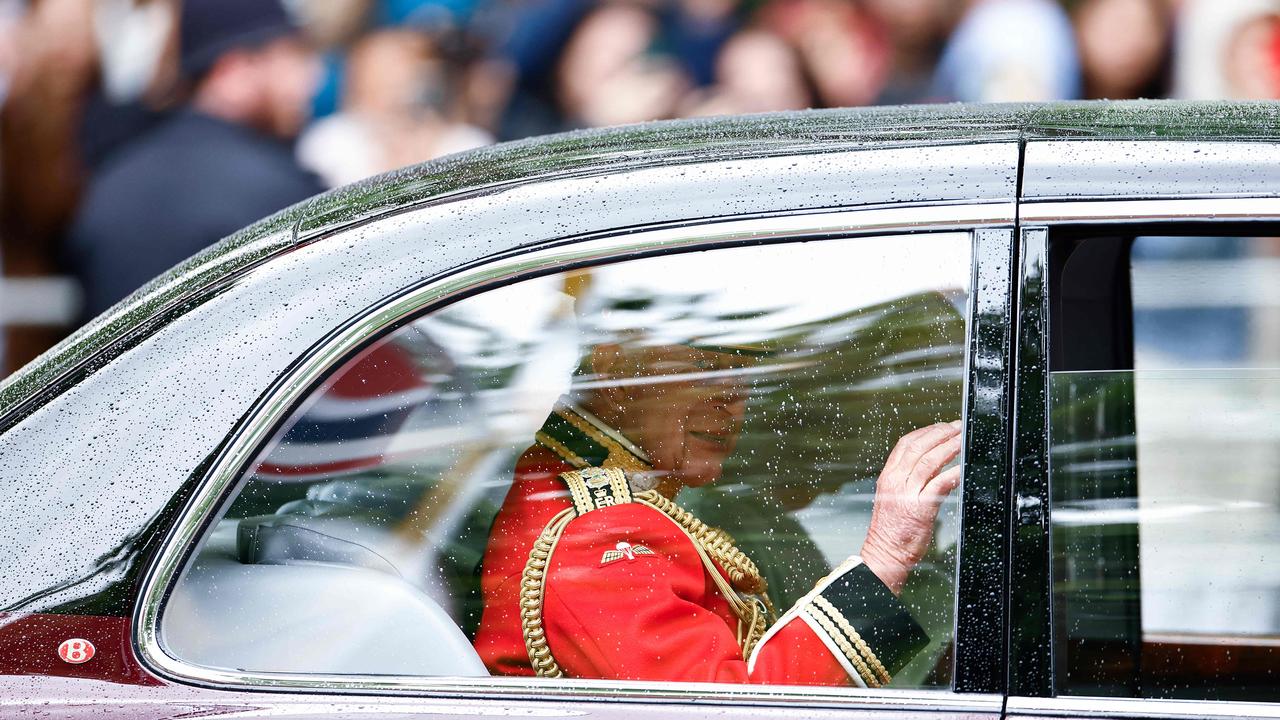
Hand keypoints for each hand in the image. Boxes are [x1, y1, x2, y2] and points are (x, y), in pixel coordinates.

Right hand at [859, 421, 962, 594]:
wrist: (884, 555)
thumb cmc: (892, 531)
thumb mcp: (893, 498)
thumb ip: (908, 480)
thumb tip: (930, 466)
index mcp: (888, 477)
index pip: (905, 444)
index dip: (926, 431)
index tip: (943, 426)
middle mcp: (895, 482)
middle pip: (918, 447)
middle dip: (941, 433)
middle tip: (958, 427)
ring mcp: (906, 494)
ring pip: (929, 461)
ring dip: (949, 447)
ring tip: (963, 440)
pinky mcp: (920, 509)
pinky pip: (939, 484)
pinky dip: (952, 473)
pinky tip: (962, 469)